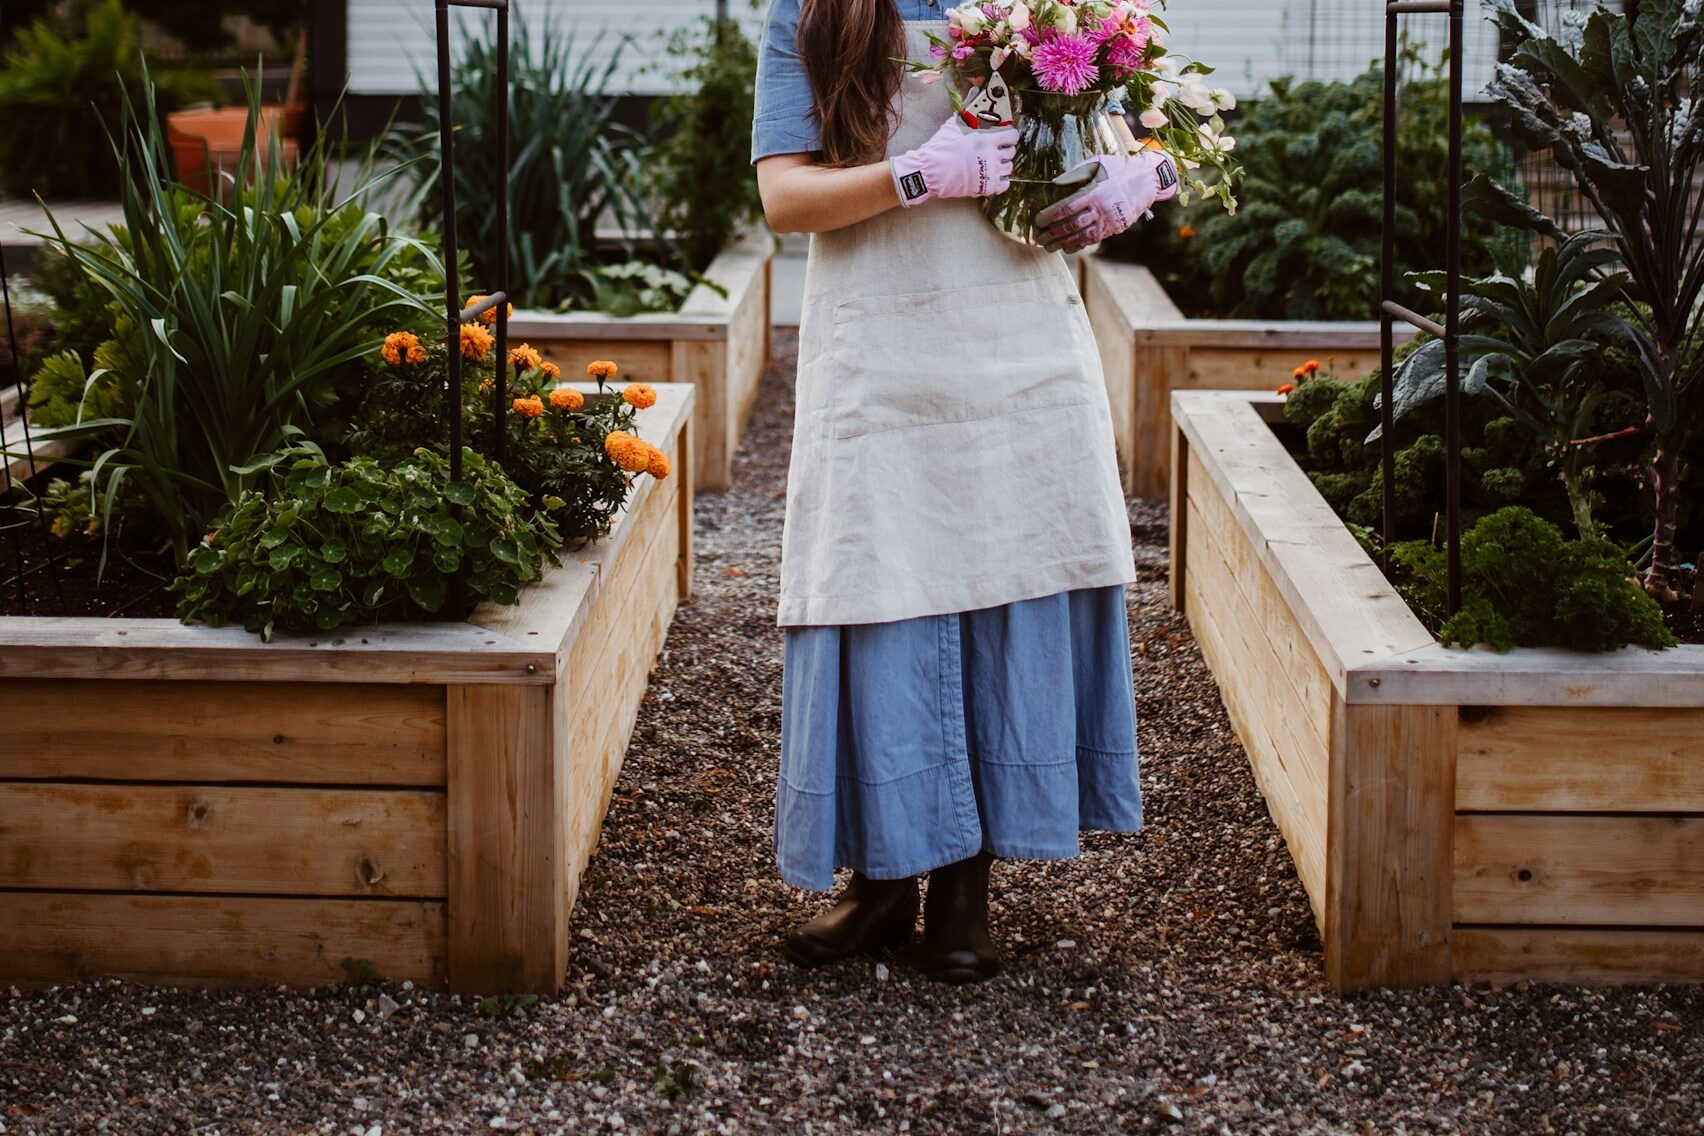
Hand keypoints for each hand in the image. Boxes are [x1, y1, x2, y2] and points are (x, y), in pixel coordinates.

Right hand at [889, 117, 1017, 207]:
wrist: (931, 171)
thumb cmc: (941, 147)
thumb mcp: (954, 124)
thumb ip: (968, 109)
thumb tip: (975, 90)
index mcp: (987, 139)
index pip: (1012, 136)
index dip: (1009, 136)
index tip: (1003, 137)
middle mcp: (992, 155)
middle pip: (1011, 152)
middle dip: (1005, 150)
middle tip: (995, 150)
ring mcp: (991, 172)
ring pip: (1009, 167)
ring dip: (1002, 164)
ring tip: (992, 163)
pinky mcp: (987, 187)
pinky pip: (1004, 185)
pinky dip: (1001, 181)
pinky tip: (992, 176)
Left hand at [1034, 150, 1179, 252]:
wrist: (1148, 180)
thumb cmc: (1119, 168)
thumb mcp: (1098, 163)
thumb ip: (1075, 173)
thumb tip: (1054, 183)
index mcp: (1095, 193)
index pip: (1066, 208)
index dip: (1049, 216)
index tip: (1037, 221)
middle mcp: (1101, 210)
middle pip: (1072, 226)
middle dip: (1053, 233)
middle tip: (1039, 238)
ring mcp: (1109, 221)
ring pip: (1082, 236)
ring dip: (1062, 243)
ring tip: (1048, 247)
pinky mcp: (1115, 228)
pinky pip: (1093, 240)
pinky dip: (1078, 245)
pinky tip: (1066, 248)